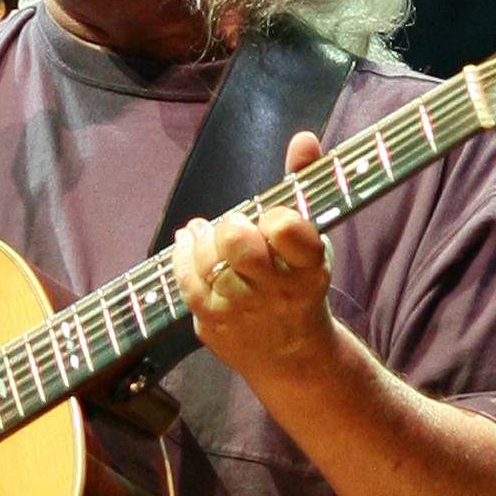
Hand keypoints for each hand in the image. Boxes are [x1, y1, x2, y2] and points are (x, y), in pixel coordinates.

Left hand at [170, 130, 337, 384]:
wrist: (292, 357)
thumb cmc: (300, 283)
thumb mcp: (314, 238)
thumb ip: (305, 184)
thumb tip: (303, 138)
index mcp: (309, 268)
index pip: (287, 230)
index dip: (275, 219)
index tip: (274, 220)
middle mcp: (275, 292)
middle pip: (237, 244)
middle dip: (231, 227)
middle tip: (235, 226)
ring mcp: (240, 310)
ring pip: (206, 260)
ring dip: (202, 238)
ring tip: (206, 232)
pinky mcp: (211, 322)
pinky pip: (185, 280)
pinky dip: (182, 254)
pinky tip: (189, 241)